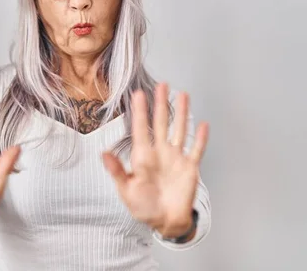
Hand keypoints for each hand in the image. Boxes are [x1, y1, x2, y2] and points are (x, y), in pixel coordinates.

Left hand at [102, 83, 208, 235]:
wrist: (165, 222)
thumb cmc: (143, 207)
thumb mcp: (126, 191)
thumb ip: (117, 172)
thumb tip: (104, 154)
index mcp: (143, 157)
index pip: (140, 129)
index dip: (140, 112)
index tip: (137, 94)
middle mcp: (160, 152)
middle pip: (160, 123)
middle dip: (160, 104)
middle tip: (162, 85)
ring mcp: (175, 158)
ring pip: (179, 130)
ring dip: (181, 113)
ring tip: (183, 95)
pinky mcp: (190, 167)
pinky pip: (196, 150)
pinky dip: (200, 138)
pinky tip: (203, 124)